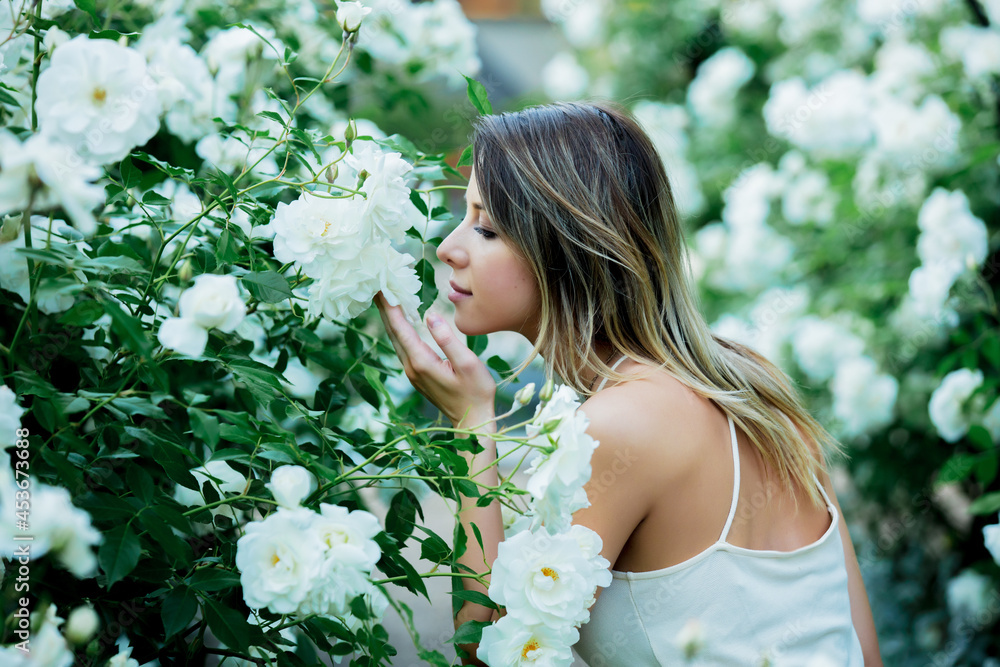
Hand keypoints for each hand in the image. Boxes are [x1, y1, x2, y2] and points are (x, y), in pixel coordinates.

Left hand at [375, 293, 495, 427]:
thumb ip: (447, 338)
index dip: (390, 306)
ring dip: (391, 318)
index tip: (381, 287)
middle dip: (385, 308)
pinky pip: (403, 347)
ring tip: (387, 298)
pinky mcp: (417, 375)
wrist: (473, 421)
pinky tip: (401, 321)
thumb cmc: (476, 392)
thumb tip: (429, 315)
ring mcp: (412, 373)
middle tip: (378, 285)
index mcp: (422, 362)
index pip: (400, 328)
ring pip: (396, 340)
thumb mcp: (468, 363)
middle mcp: (412, 367)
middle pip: (393, 332)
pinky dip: (399, 330)